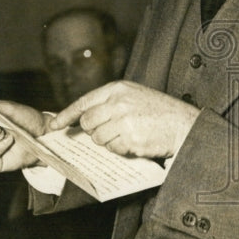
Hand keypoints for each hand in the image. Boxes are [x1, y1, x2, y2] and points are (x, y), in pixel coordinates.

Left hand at [49, 80, 199, 158]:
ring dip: (109, 141)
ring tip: (127, 135)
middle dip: (94, 130)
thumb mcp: (134, 96)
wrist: (183, 124)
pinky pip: (113, 149)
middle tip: (110, 131)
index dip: (67, 114)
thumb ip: (111, 103)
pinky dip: (121, 149)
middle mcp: (118, 102)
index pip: (84, 102)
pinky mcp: (130, 138)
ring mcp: (123, 121)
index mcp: (118, 89)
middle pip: (88, 122)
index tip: (55, 124)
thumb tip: (85, 119)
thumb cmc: (160, 111)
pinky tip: (135, 141)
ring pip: (98, 138)